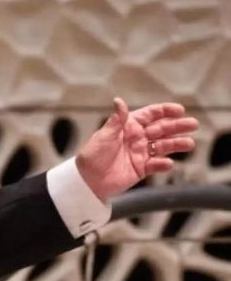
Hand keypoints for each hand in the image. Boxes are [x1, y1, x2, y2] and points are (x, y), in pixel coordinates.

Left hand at [76, 97, 197, 201]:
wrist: (87, 180)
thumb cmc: (92, 155)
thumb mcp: (104, 136)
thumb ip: (116, 120)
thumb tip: (118, 100)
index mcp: (128, 126)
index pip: (150, 115)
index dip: (165, 111)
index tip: (180, 110)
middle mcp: (137, 138)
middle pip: (161, 129)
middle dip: (177, 126)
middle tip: (193, 124)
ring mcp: (140, 153)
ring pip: (163, 146)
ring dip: (176, 144)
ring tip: (189, 144)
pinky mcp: (141, 168)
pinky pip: (156, 165)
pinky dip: (162, 164)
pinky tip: (168, 163)